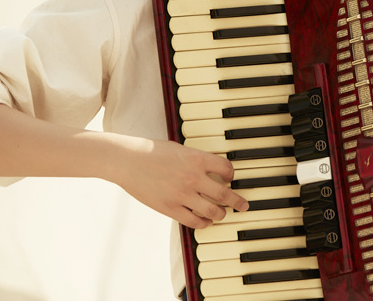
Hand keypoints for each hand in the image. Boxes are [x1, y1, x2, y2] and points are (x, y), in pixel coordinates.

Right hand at [110, 135, 249, 229]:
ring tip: (222, 214)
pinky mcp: (170, 208)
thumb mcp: (179, 149)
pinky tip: (205, 221)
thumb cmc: (151, 151)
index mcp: (197, 158)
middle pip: (225, 194)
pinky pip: (194, 221)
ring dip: (221, 214)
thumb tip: (210, 170)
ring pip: (213, 211)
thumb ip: (196, 160)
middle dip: (238, 201)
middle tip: (244, 205)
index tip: (230, 178)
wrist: (128, 161)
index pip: (226, 169)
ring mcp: (182, 194)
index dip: (231, 175)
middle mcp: (193, 177)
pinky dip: (204, 223)